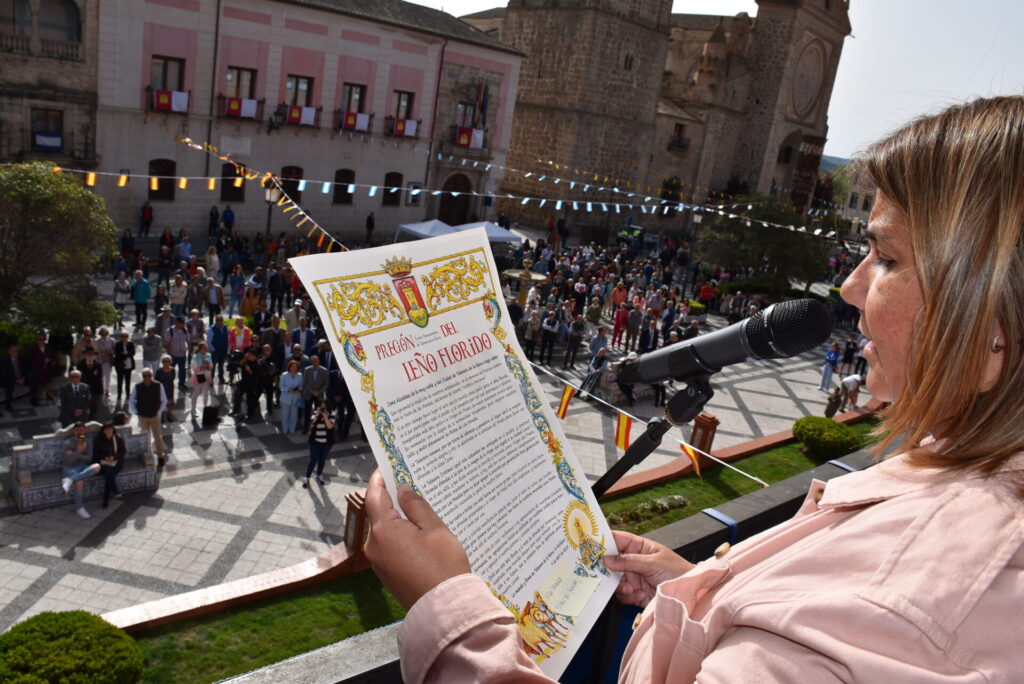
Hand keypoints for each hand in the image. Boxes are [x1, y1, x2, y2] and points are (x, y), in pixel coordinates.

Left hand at [364, 469, 469, 608]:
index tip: (387, 465)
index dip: (380, 478)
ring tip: (418, 508)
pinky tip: (417, 532)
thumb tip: (403, 490)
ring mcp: (378, 562)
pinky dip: (399, 535)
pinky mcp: (386, 573)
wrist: (445, 608)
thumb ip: (416, 506)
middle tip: (409, 483)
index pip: (375, 496)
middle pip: (379, 513)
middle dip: (392, 498)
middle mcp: (374, 546)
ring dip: (397, 518)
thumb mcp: (435, 529)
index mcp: (384, 531)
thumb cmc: (444, 567)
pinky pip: (388, 546)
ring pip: (384, 530)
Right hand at [602, 530, 693, 607]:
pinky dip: (628, 596)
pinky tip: (639, 595)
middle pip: (611, 562)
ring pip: (614, 580)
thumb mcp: (653, 563)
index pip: (617, 540)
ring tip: (632, 589)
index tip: (590, 545)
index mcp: (639, 547)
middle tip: (607, 575)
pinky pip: (622, 595)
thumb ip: (629, 560)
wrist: (691, 596)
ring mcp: (634, 577)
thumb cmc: (678, 572)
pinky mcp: (635, 593)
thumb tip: (607, 558)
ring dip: (621, 586)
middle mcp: (634, 561)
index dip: (603, 541)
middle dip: (610, 570)